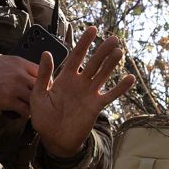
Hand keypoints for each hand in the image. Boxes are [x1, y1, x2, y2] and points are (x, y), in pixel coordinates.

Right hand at [0, 54, 38, 114]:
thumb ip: (11, 64)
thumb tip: (16, 67)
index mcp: (17, 62)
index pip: (41, 70)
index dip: (42, 79)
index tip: (40, 86)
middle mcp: (19, 74)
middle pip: (42, 85)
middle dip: (42, 93)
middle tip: (39, 100)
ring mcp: (16, 88)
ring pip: (36, 99)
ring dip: (34, 105)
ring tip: (31, 109)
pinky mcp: (9, 101)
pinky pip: (26, 110)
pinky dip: (25, 114)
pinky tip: (21, 114)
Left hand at [30, 26, 134, 157]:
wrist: (53, 139)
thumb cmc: (43, 117)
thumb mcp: (38, 95)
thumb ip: (43, 75)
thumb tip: (46, 53)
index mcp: (65, 78)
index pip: (76, 56)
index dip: (84, 43)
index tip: (92, 29)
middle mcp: (79, 83)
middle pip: (93, 63)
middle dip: (102, 50)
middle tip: (112, 38)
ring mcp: (89, 93)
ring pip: (103, 75)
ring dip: (111, 64)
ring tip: (119, 51)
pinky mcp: (96, 106)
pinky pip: (110, 95)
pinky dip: (120, 88)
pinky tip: (129, 79)